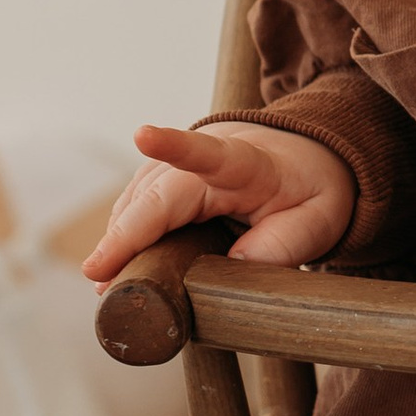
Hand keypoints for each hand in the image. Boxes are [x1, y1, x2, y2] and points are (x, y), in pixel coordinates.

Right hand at [82, 122, 355, 281]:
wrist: (306, 158)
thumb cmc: (311, 191)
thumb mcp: (318, 223)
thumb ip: (282, 247)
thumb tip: (232, 270)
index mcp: (250, 163)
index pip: (211, 152)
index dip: (174, 145)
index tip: (143, 135)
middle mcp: (208, 159)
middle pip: (158, 191)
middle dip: (125, 232)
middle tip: (97, 273)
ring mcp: (182, 165)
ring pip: (139, 198)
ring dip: (119, 237)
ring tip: (105, 280)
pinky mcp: (168, 179)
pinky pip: (138, 204)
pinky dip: (124, 233)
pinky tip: (113, 264)